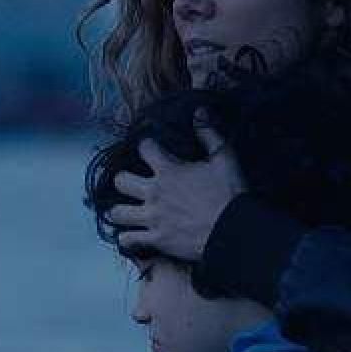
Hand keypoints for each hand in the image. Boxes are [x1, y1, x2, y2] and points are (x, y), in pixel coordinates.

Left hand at [107, 110, 247, 260]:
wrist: (233, 231)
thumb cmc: (230, 194)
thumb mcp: (224, 158)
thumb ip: (209, 133)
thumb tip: (199, 111)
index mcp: (169, 170)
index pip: (144, 148)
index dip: (146, 145)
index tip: (150, 148)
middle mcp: (155, 193)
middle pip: (120, 180)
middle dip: (123, 179)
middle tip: (131, 182)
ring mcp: (153, 217)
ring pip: (117, 213)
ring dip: (119, 211)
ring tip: (124, 210)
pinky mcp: (156, 239)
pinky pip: (128, 240)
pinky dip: (127, 239)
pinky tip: (132, 236)